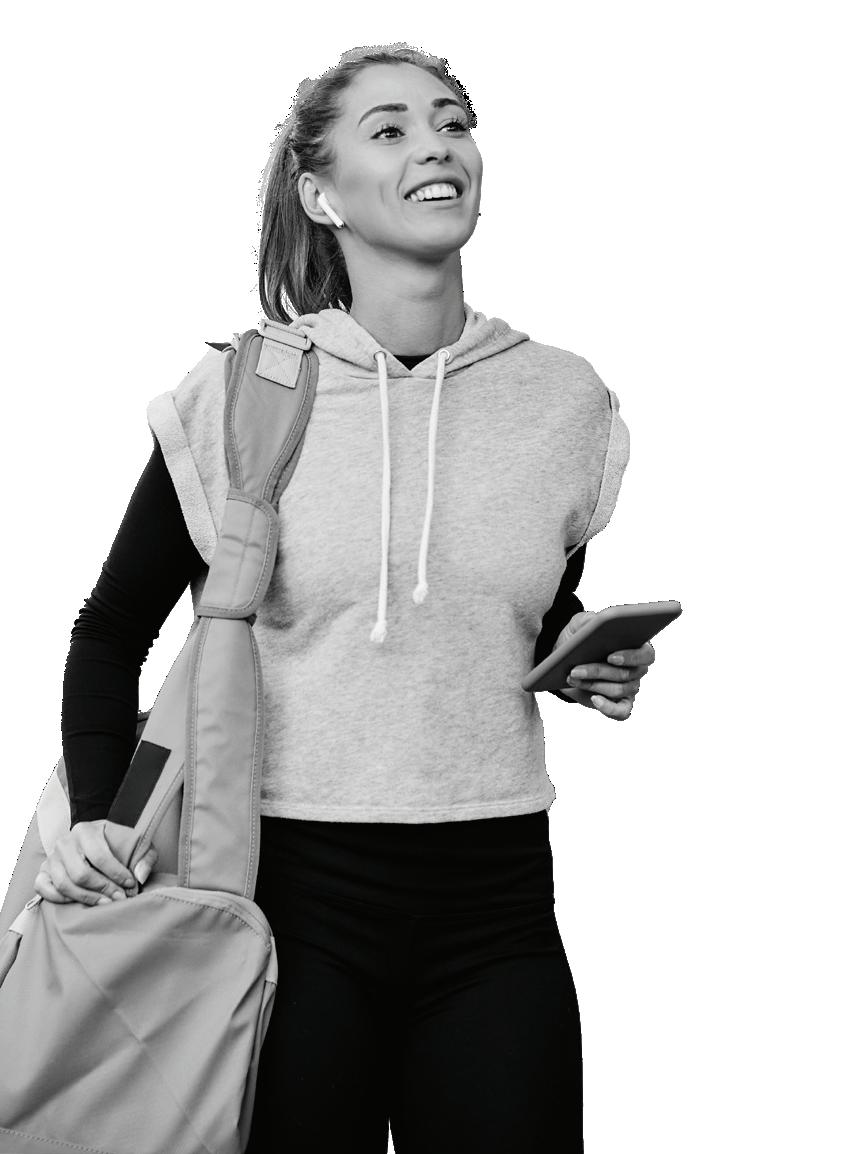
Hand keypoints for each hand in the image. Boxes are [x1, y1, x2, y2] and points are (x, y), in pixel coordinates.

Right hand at [33, 820, 158, 906]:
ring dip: (86, 898)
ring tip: (106, 903)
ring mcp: (51, 858)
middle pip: (81, 874)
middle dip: (103, 889)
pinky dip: (60, 899)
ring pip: (64, 884)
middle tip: (119, 898)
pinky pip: (44, 889)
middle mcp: (65, 842)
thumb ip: (145, 858)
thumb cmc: (119, 847)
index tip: (130, 885)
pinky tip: (80, 902)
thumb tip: (140, 876)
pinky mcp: (43, 872)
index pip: (99, 856)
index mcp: (86, 830)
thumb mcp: (138, 846)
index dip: (116, 874)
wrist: (99, 845)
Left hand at [557, 611, 654, 720]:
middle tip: (576, 669)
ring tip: (572, 677)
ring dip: (593, 684)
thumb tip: (596, 620)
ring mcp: (629, 688)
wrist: (563, 662)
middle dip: (598, 671)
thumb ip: (587, 619)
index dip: (632, 657)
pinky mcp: (618, 705)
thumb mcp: (578, 625)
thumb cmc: (577, 640)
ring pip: (617, 690)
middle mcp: (636, 669)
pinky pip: (621, 712)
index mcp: (635, 647)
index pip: (646, 654)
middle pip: (626, 675)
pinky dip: (608, 708)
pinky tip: (594, 700)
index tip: (611, 657)